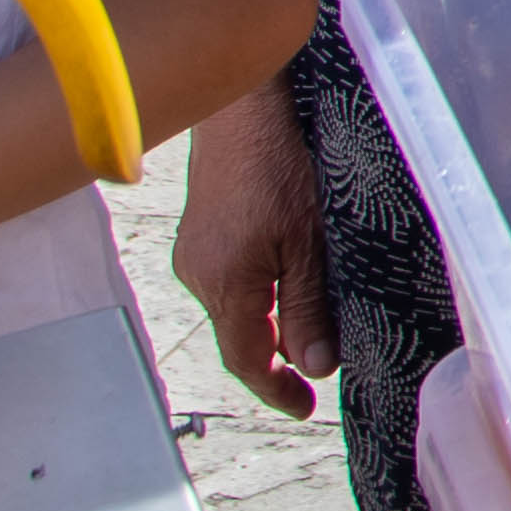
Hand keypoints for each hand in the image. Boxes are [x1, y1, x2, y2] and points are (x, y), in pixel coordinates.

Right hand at [173, 88, 329, 418]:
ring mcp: (195, 250)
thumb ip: (307, 306)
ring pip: (236, 305)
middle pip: (239, 335)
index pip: (246, 359)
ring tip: (310, 327)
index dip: (275, 390)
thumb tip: (313, 367)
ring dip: (269, 322)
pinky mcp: (201, 229)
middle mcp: (198, 273)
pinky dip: (259, 291)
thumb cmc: (277, 162)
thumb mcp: (308, 240)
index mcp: (223, 284)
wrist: (241, 101)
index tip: (305, 409)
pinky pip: (229, 277)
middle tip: (315, 372)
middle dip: (275, 359)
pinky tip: (287, 278)